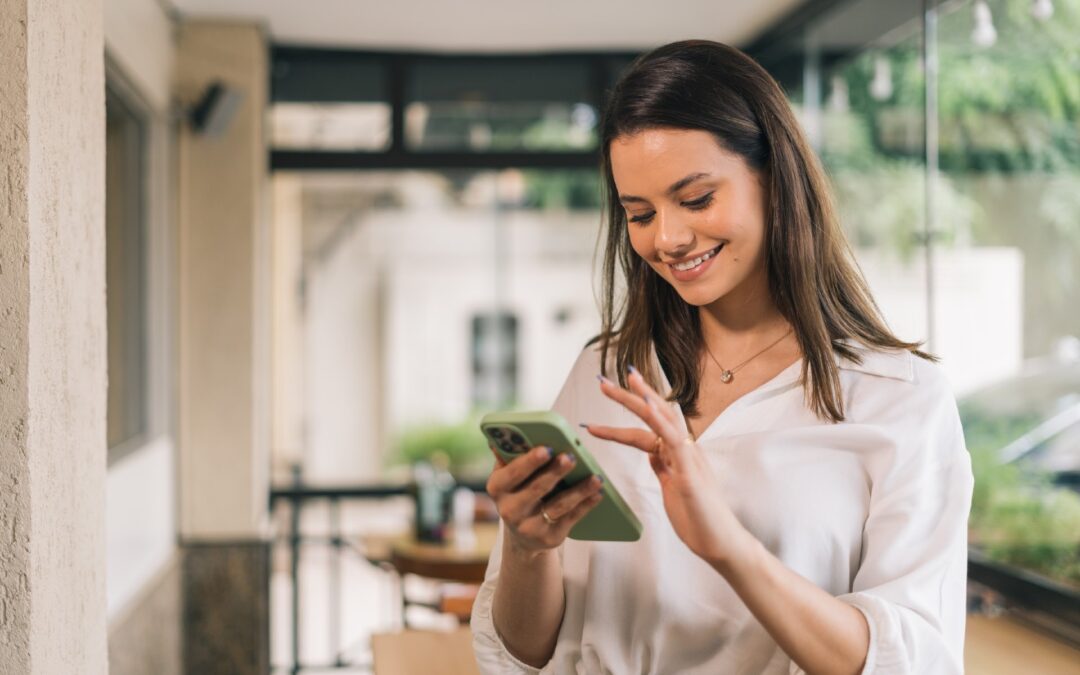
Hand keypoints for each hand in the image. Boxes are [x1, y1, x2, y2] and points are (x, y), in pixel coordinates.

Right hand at [485, 445, 604, 557]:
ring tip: (595, 477)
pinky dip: (586, 505)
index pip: (513, 473)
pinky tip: (598, 493)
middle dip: (555, 472)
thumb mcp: (508, 476)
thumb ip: (510, 454)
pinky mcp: (549, 537)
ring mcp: (529, 526)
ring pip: (558, 505)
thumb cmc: (518, 492)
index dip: (530, 461)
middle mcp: (509, 510)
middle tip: (571, 457)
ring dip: (578, 490)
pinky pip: (571, 518)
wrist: (522, 535)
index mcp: (497, 488)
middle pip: (536, 489)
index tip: (547, 448)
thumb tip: (509, 430)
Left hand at [583, 368, 750, 566]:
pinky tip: (647, 406)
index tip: (610, 392)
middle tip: (603, 381)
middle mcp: (684, 449)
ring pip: (663, 419)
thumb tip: (651, 453)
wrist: (720, 543)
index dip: (629, 409)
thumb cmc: (698, 518)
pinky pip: (673, 440)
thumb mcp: (672, 488)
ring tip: (621, 382)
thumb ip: (663, 468)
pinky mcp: (690, 471)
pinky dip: (659, 420)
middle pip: (654, 413)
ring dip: (640, 399)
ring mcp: (688, 457)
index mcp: (677, 453)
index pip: (649, 424)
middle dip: (628, 395)